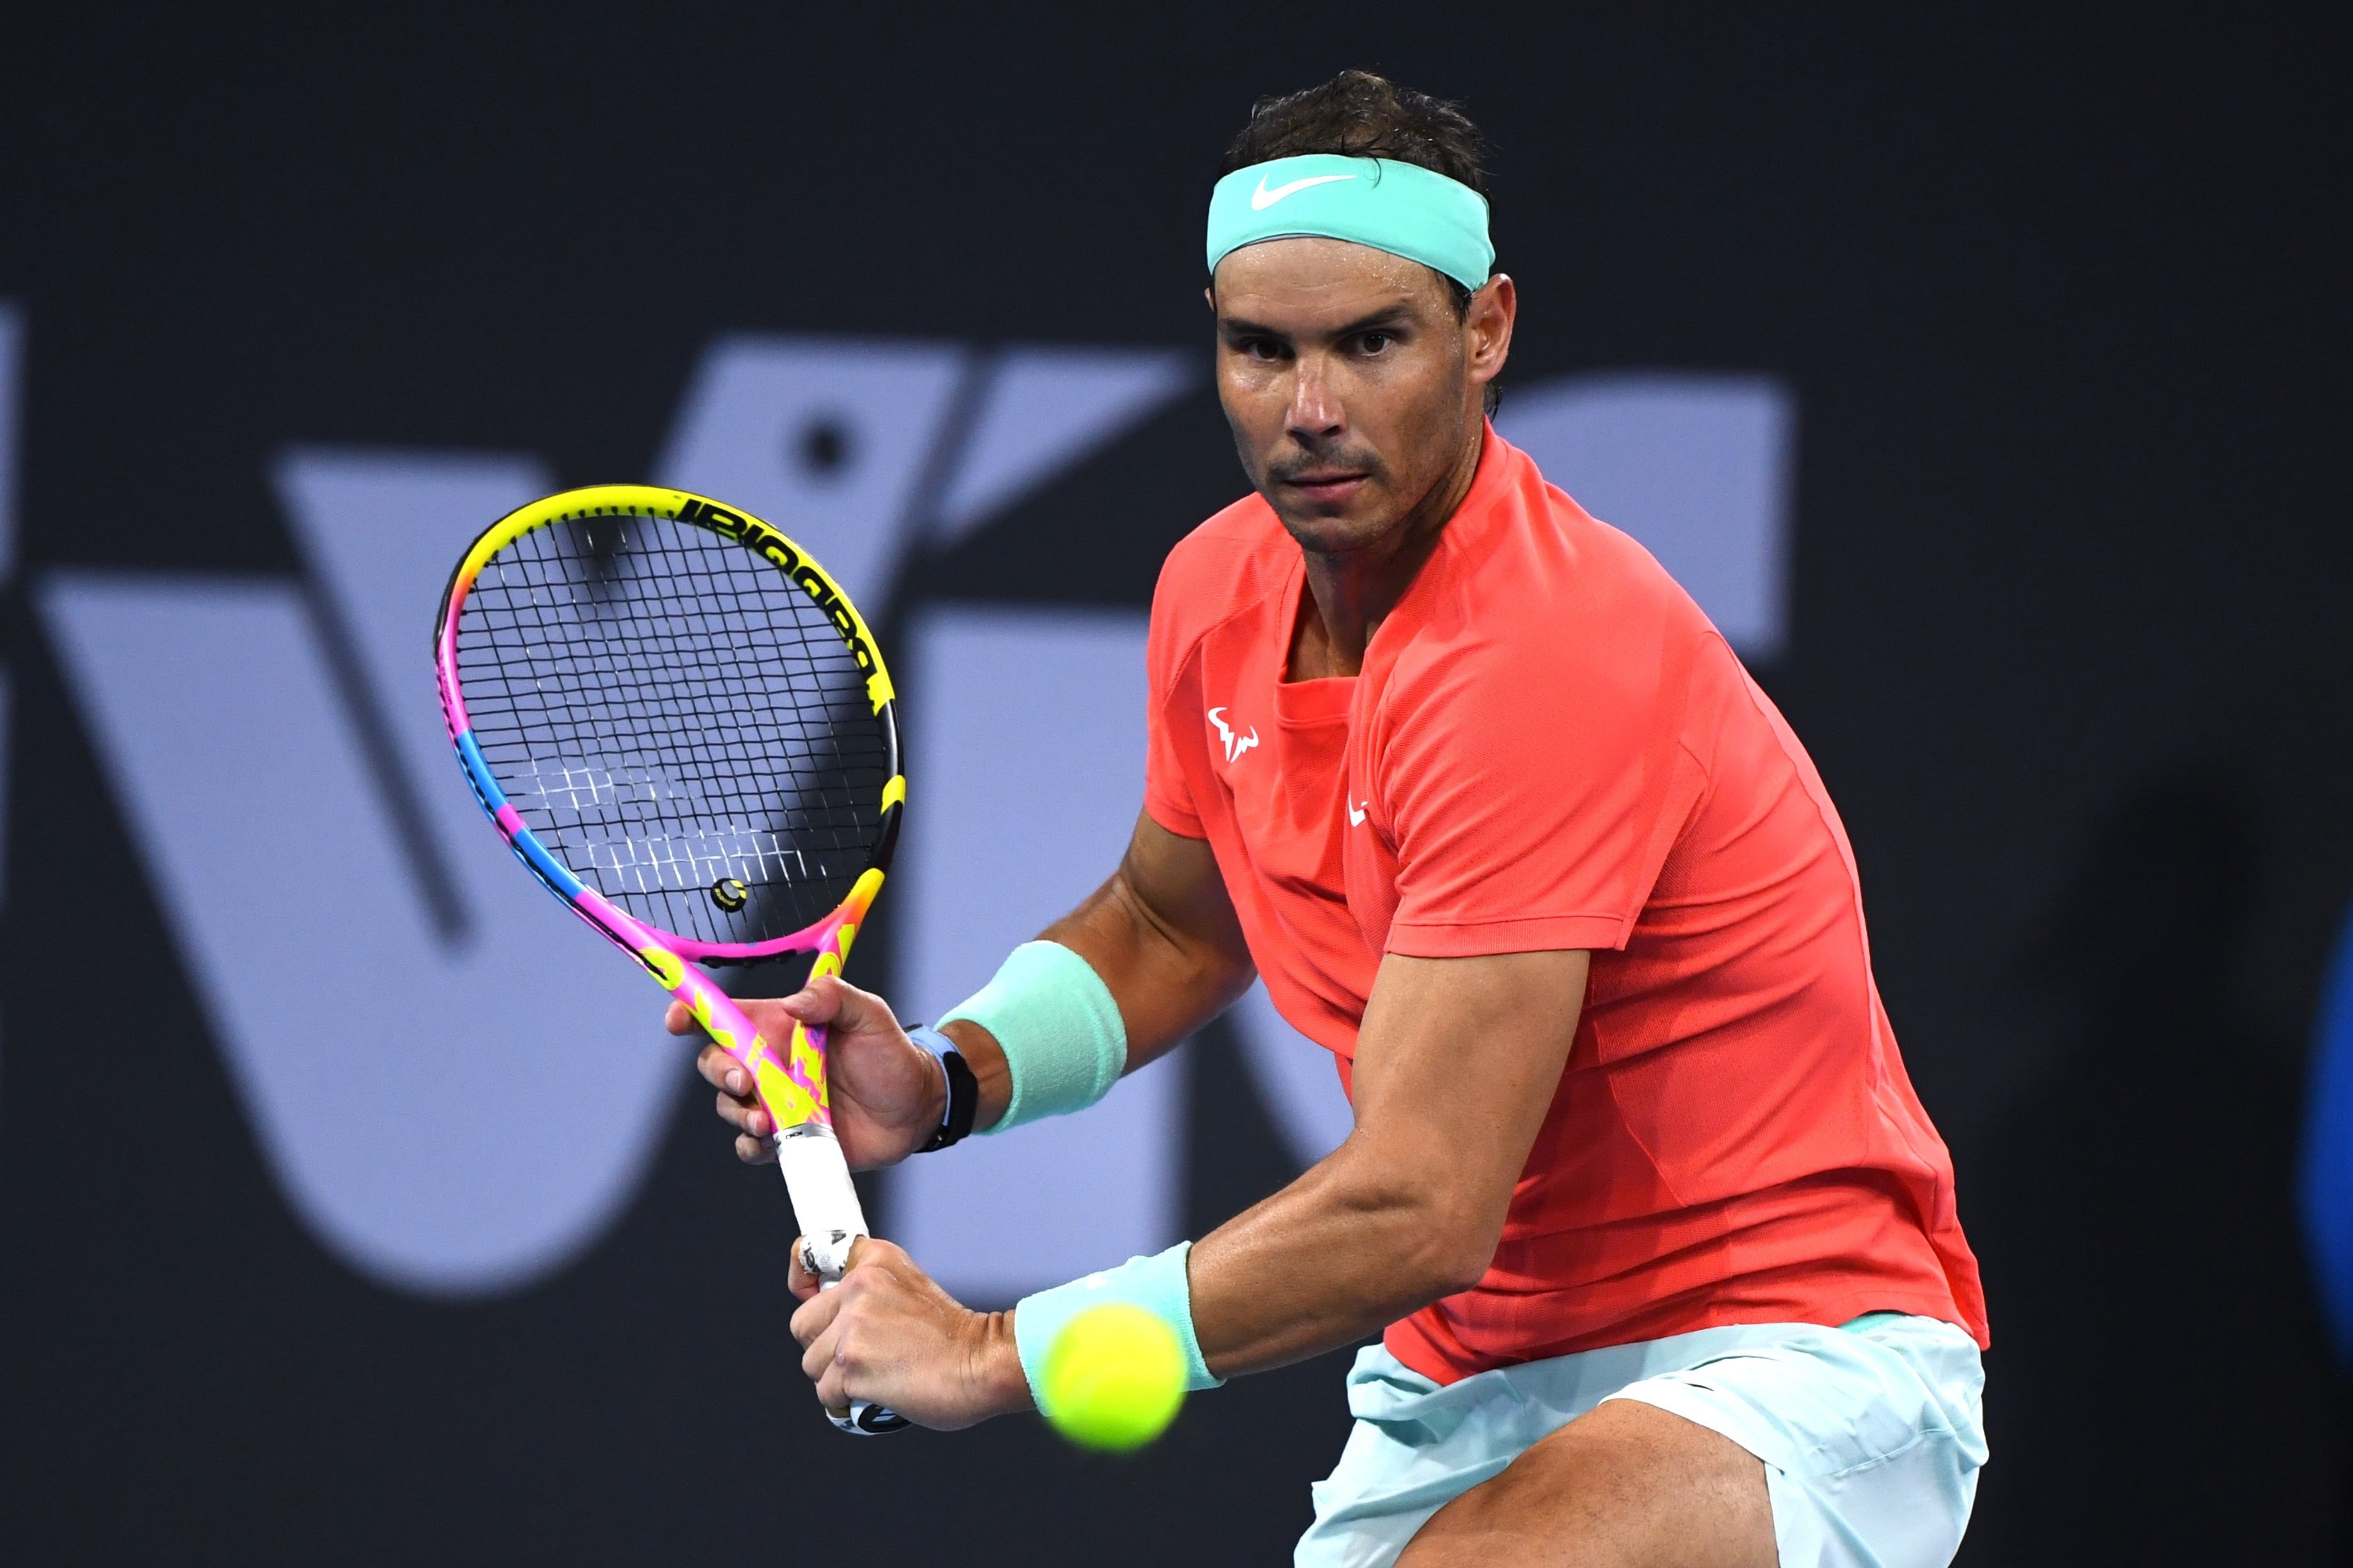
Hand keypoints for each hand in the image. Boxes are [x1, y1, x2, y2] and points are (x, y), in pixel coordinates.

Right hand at [668, 975, 944, 1168]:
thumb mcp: (869, 1014)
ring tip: (769, 1120)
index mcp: (780, 1027)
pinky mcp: (786, 1137)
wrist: (916, 1107)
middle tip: (745, 1083)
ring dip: (738, 1114)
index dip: (692, 1014)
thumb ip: (834, 997)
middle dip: (718, 1072)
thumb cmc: (890, 1054)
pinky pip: (750, 1145)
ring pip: (729, 1108)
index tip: (677, 1021)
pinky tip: (769, 1142)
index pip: (724, 1016)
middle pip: (716, 1064)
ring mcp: (775, 1102)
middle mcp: (769, 1063)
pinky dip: (750, 1145)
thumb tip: (794, 1004)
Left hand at [788, 1237, 1031, 1429]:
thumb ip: (873, 1290)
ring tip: (875, 1378)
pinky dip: (844, 1404)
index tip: (807, 1292)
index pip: (810, 1255)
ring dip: (836, 1379)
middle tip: (860, 1355)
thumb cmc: (956, 1337)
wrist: (982, 1364)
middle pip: (803, 1325)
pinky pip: (825, 1393)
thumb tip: (836, 1314)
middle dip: (823, 1346)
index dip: (801, 1279)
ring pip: (812, 1364)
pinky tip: (873, 1397)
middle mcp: (859, 1287)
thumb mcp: (912, 1287)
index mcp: (875, 1262)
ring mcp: (853, 1327)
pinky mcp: (851, 1365)